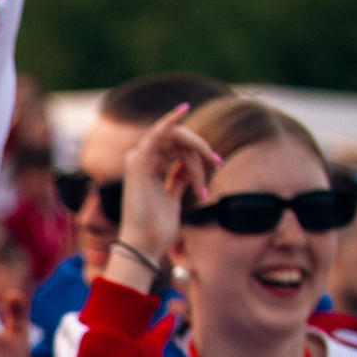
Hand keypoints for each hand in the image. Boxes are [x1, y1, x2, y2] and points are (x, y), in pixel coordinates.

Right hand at [107, 103, 218, 288]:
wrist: (145, 246)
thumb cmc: (157, 228)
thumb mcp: (172, 198)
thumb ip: (178, 179)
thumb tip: (189, 165)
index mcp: (148, 168)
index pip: (175, 146)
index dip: (198, 151)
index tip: (218, 164)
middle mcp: (141, 161)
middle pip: (177, 139)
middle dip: (201, 148)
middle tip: (218, 163)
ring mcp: (138, 161)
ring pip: (174, 137)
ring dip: (196, 147)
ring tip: (211, 164)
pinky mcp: (139, 163)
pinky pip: (156, 135)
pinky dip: (169, 121)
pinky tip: (181, 111)